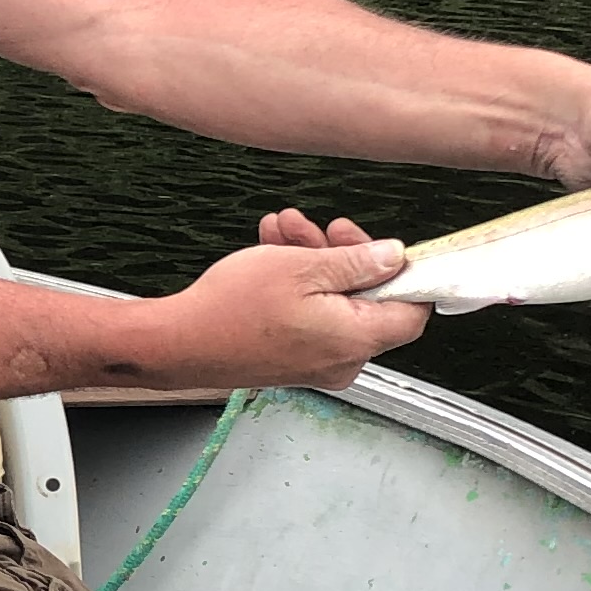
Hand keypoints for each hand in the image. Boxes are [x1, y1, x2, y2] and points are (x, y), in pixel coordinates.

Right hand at [153, 216, 424, 389]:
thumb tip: (394, 257)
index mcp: (355, 338)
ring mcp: (317, 363)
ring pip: (335, 303)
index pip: (412, 312)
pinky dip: (300, 285)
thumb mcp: (302, 268)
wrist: (179, 342)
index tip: (393, 248)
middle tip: (324, 227)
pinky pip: (312, 316)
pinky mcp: (294, 360)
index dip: (407, 275)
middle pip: (368, 301)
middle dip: (346, 255)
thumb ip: (357, 262)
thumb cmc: (232, 309)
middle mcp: (343, 359)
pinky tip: (273, 251)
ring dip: (315, 262)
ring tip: (285, 230)